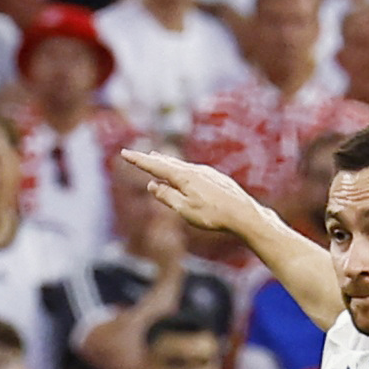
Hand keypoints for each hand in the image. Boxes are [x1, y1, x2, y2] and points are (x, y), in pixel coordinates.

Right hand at [120, 150, 267, 235]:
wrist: (244, 214)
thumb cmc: (213, 215)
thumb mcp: (184, 209)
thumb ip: (166, 196)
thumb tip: (152, 185)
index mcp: (184, 177)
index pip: (155, 166)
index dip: (139, 160)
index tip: (125, 153)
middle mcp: (194, 170)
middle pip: (168, 162)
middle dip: (151, 159)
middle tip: (138, 154)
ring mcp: (207, 172)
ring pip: (182, 165)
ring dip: (167, 162)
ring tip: (158, 158)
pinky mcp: (216, 178)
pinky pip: (193, 171)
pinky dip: (181, 170)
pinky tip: (183, 174)